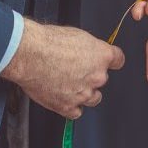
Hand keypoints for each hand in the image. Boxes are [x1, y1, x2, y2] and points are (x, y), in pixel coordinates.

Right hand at [0, 19, 124, 118]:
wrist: (29, 55)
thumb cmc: (48, 42)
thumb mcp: (76, 35)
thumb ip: (89, 48)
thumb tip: (89, 53)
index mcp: (102, 56)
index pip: (118, 60)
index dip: (111, 60)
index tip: (108, 62)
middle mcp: (97, 76)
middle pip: (102, 80)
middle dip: (91, 76)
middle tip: (75, 70)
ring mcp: (83, 93)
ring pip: (93, 98)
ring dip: (85, 93)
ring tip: (69, 84)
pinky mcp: (68, 106)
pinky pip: (76, 112)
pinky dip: (71, 106)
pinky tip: (63, 97)